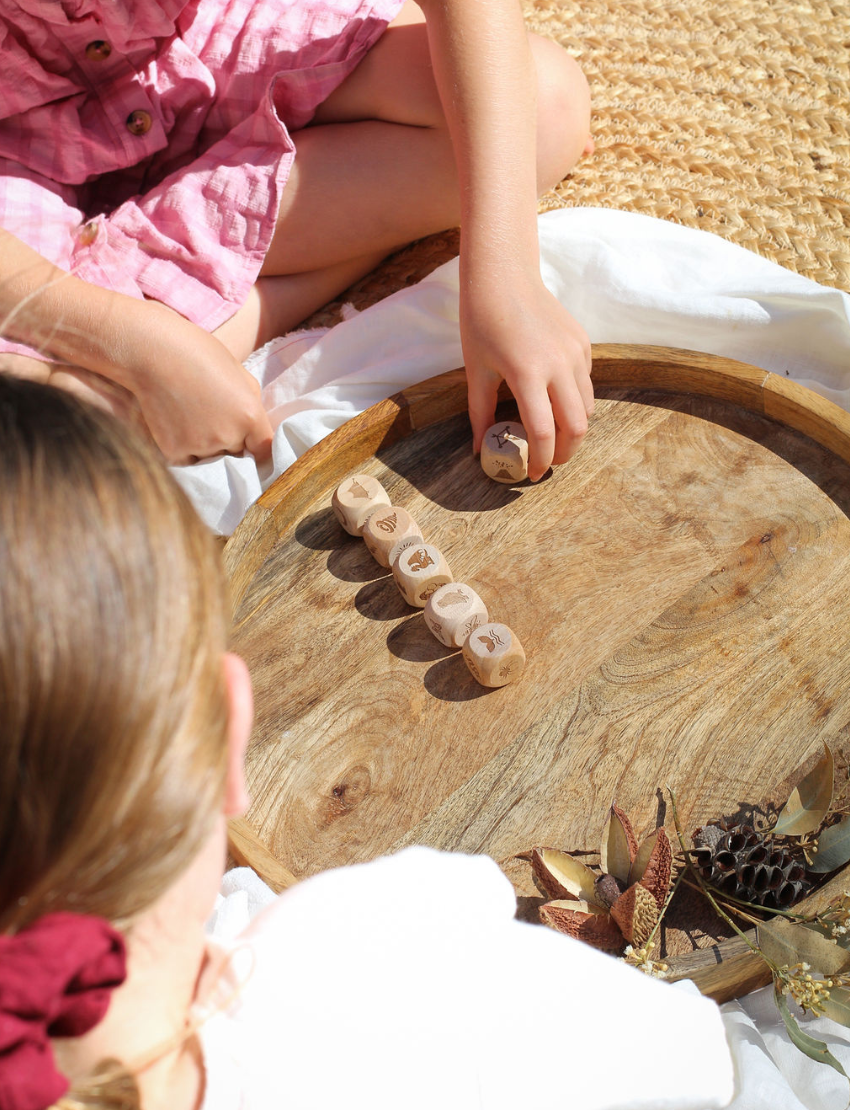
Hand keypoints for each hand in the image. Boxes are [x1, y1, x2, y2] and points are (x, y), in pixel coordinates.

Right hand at [125, 301, 272, 465]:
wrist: (152, 352)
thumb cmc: (197, 353)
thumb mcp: (239, 373)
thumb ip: (252, 403)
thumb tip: (256, 427)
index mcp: (250, 416)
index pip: (265, 450)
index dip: (257, 446)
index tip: (250, 445)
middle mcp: (228, 436)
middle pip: (237, 454)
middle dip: (230, 442)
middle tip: (212, 417)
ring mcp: (200, 446)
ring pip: (212, 459)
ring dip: (207, 448)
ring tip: (191, 417)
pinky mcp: (174, 452)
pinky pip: (187, 461)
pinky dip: (184, 450)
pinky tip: (176, 425)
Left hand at [462, 271, 593, 481]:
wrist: (503, 274)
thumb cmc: (482, 321)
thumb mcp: (476, 371)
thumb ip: (481, 413)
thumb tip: (479, 450)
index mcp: (528, 373)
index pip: (544, 431)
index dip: (540, 460)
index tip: (532, 474)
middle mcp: (558, 364)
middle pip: (578, 426)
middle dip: (565, 452)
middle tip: (548, 461)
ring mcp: (575, 352)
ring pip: (588, 407)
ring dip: (573, 429)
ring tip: (552, 436)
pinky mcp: (583, 342)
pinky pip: (586, 383)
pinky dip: (575, 401)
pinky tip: (554, 401)